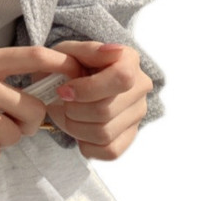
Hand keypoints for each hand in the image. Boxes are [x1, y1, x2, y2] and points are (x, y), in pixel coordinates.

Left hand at [46, 41, 153, 159]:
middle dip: (72, 110)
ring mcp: (137, 113)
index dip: (88, 89)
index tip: (63, 91)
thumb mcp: (69, 50)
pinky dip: (85, 144)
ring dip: (74, 127)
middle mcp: (140, 87)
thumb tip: (113, 51)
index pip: (121, 79)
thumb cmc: (67, 63)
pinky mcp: (130, 135)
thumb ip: (89, 50)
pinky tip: (77, 128)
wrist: (66, 80)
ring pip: (104, 133)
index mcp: (129, 60)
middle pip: (106, 110)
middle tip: (59, 101)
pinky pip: (109, 151)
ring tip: (65, 113)